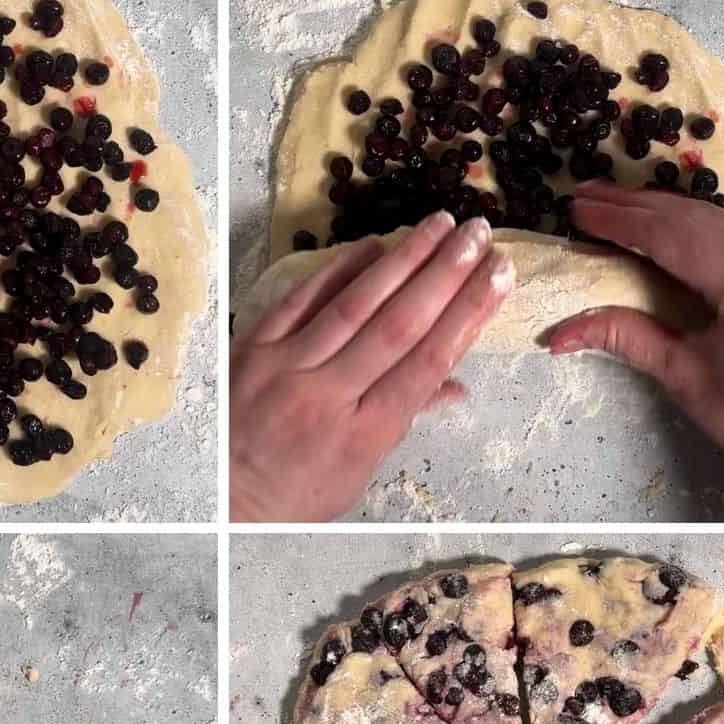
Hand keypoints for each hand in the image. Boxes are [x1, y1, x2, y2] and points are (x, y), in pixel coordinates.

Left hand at [230, 212, 516, 520]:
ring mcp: (286, 368)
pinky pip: (302, 299)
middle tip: (478, 233)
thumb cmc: (300, 494)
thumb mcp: (359, 471)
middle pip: (398, 325)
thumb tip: (455, 385)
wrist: (225, 499)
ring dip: (403, 259)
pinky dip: (338, 269)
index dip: (468, 314)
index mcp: (363, 433)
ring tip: (440, 225)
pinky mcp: (254, 349)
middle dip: (445, 274)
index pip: (426, 362)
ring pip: (355, 304)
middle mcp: (326, 396)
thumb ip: (402, 421)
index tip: (498, 276)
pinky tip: (373, 244)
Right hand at [551, 181, 723, 518]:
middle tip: (588, 196)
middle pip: (700, 217)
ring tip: (619, 208)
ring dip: (669, 213)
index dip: (622, 219)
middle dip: (639, 205)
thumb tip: (562, 332)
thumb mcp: (689, 382)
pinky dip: (702, 230)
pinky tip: (671, 230)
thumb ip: (629, 339)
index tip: (579, 209)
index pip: (674, 236)